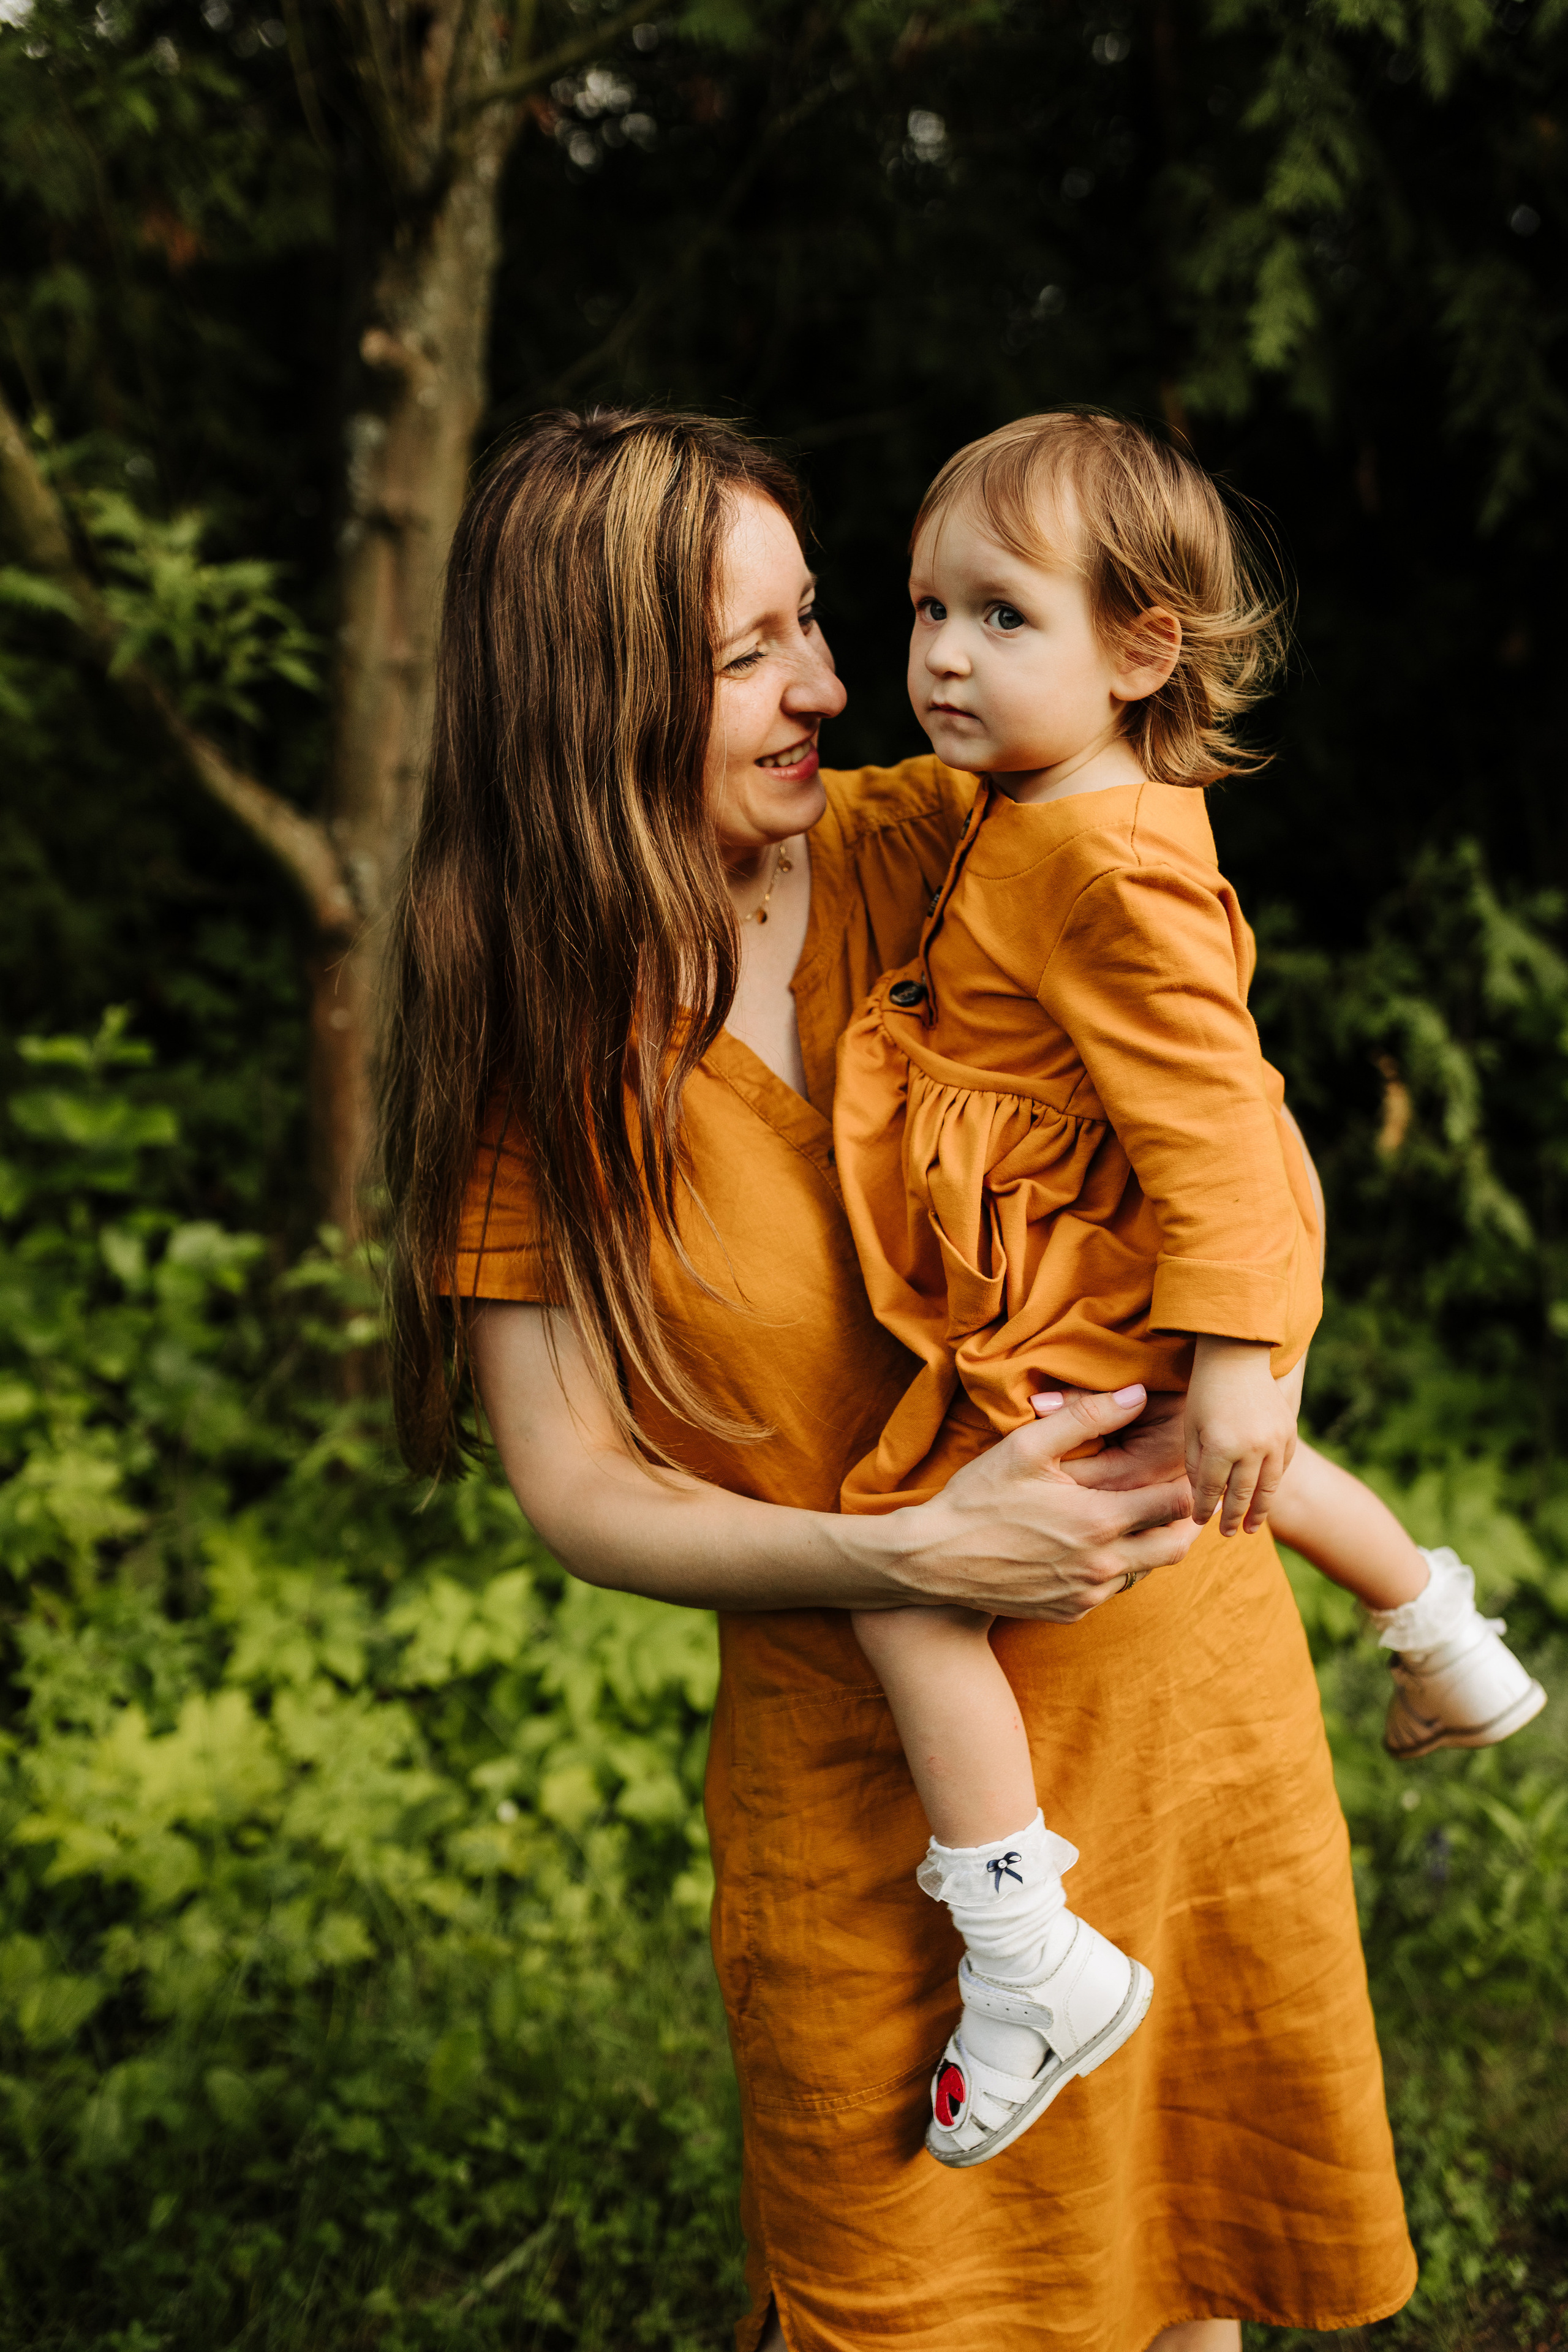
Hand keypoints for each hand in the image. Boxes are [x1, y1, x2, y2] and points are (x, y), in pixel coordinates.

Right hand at [887, 1384, 1198, 1622]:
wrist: (932, 1561)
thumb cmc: (976, 1498)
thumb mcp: (1025, 1447)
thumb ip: (1086, 1417)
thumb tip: (1138, 1394)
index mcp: (1098, 1520)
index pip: (1176, 1504)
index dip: (1188, 1482)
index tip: (1186, 1467)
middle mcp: (1102, 1565)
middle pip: (1176, 1547)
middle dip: (1186, 1522)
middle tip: (1185, 1499)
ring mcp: (1087, 1594)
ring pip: (1145, 1571)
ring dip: (1149, 1546)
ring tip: (1139, 1517)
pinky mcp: (1071, 1612)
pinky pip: (1112, 1591)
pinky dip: (1116, 1568)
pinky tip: (1096, 1545)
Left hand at [1184, 1336, 1298, 1535]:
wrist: (1237, 1355)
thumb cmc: (1205, 1391)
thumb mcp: (1191, 1428)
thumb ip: (1197, 1465)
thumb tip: (1202, 1498)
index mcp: (1221, 1447)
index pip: (1212, 1491)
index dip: (1205, 1509)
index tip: (1199, 1522)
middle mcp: (1251, 1448)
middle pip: (1242, 1495)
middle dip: (1233, 1518)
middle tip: (1229, 1534)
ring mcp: (1274, 1441)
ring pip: (1268, 1487)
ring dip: (1259, 1511)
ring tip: (1250, 1527)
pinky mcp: (1289, 1432)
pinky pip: (1283, 1467)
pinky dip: (1273, 1483)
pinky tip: (1265, 1495)